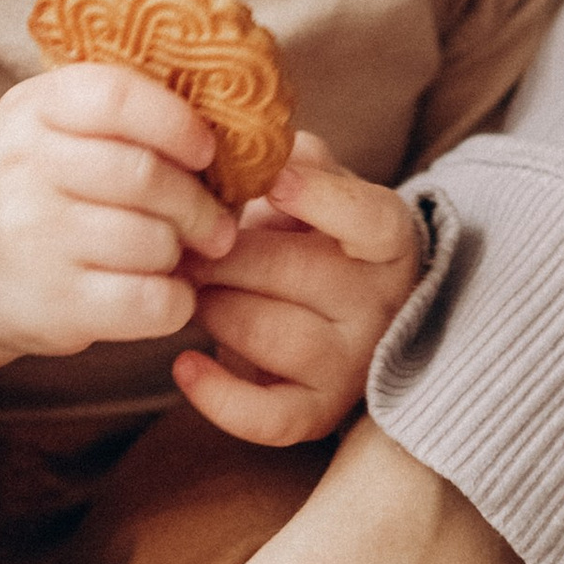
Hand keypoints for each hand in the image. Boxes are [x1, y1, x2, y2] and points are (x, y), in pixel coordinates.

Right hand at [0, 64, 236, 376]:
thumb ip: (128, 111)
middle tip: (216, 222)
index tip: (206, 151)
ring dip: (181, 252)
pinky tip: (163, 291)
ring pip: (153, 242)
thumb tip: (240, 125)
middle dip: (197, 203)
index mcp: (31, 109)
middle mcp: (20, 169)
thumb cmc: (47, 185)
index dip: (176, 122)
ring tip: (173, 253)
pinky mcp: (50, 304)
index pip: (115, 96)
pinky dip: (176, 301)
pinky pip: (150, 301)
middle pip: (144, 175)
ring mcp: (30, 239)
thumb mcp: (61, 128)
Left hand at [174, 133, 423, 446]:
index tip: (272, 178)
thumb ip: (296, 162)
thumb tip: (252, 146)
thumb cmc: (317, 238)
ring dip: (213, 308)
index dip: (319, 197)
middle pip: (294, 272)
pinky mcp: (318, 413)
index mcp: (388, 239)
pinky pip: (269, 417)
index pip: (369, 218)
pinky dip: (218, 396)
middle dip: (221, 254)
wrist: (341, 318)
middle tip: (175, 240)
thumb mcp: (321, 189)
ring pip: (271, 334)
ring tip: (189, 290)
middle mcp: (382, 305)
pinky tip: (185, 364)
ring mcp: (353, 365)